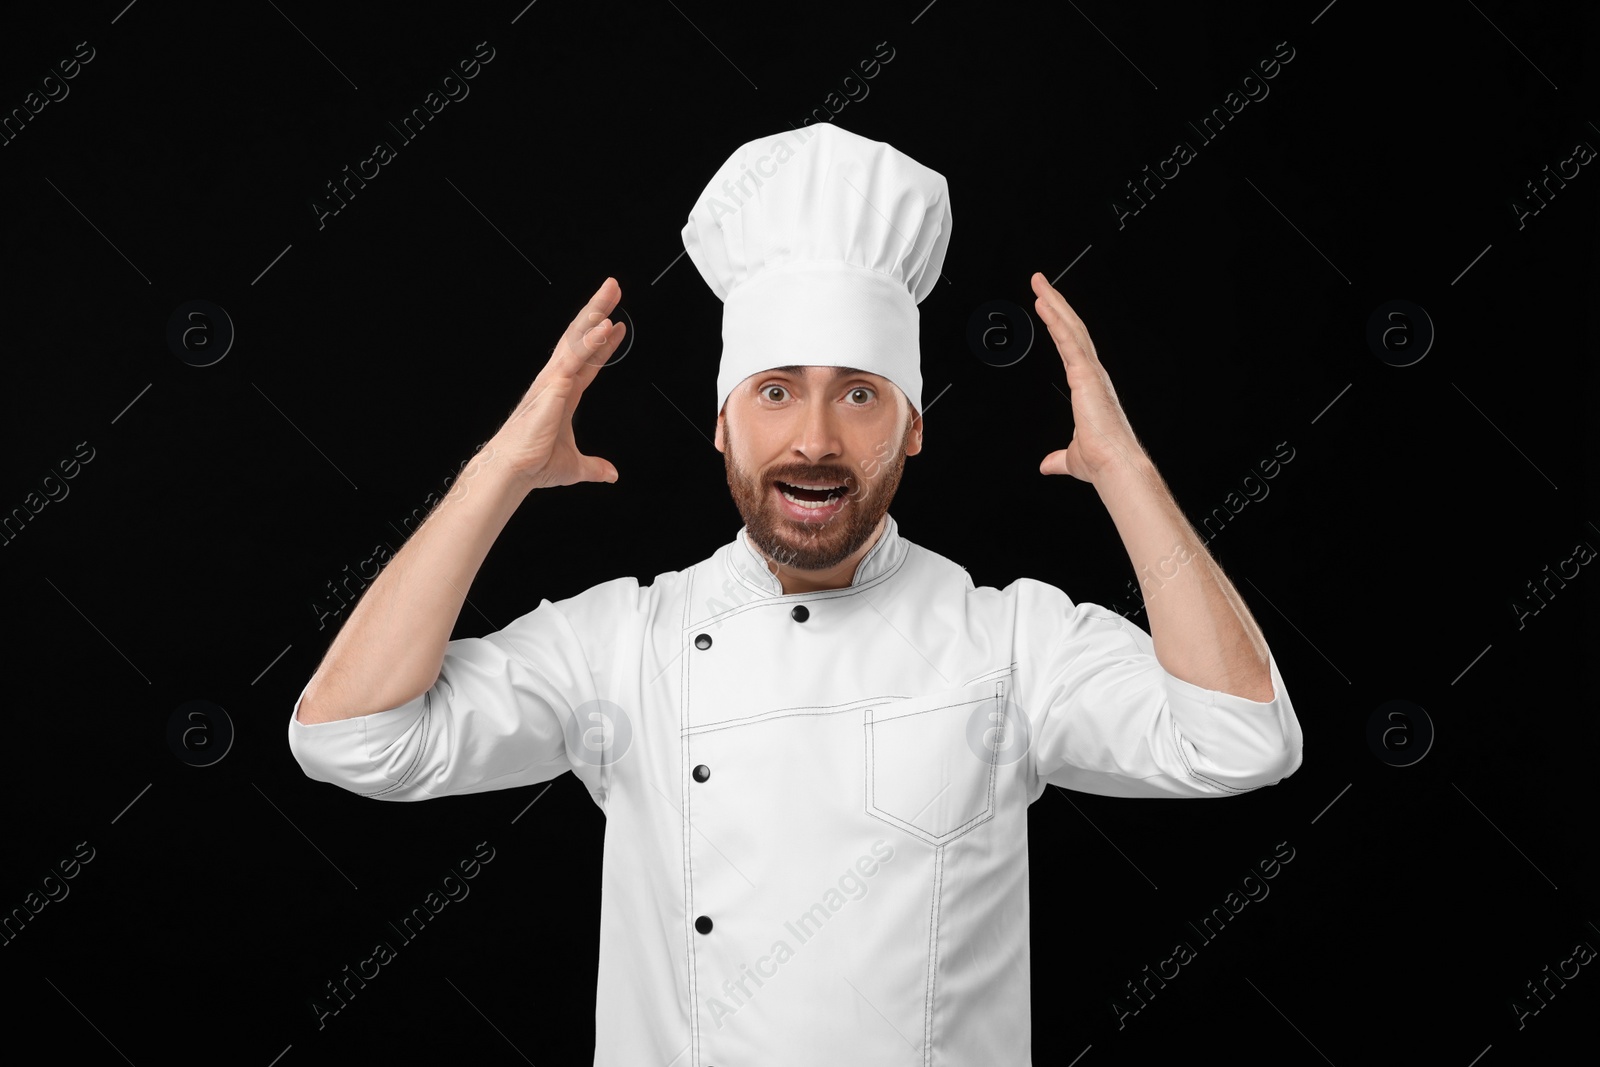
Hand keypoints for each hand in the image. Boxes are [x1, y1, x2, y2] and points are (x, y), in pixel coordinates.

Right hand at [491, 277, 626, 489]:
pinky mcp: (553, 385)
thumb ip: (595, 467)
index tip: (616, 327)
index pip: (589, 361)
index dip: (603, 343)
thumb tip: (611, 474)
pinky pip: (575, 357)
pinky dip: (590, 340)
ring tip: (612, 292)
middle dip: (597, 311)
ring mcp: (554, 380)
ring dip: (595, 312)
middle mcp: (557, 381)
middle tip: (613, 288)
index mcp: (564, 394)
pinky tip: (605, 326)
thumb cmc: (535, 464)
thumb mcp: (575, 466)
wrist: (515, 470)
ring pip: (577, 338)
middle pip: (581, 337)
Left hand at [1031, 272, 1144, 484]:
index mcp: (1090, 387)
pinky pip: (1068, 341)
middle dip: (1056, 303)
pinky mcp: (1086, 375)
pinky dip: (1055, 321)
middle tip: (1039, 282)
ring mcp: (1091, 372)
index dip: (1059, 324)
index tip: (1046, 307)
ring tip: (1038, 283)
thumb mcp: (1071, 457)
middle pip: (1072, 329)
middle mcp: (1093, 374)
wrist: (1114, 466)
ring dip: (1054, 303)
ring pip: (1070, 328)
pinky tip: (1043, 305)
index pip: (1071, 347)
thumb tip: (1047, 465)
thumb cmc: (1100, 461)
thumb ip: (1058, 457)